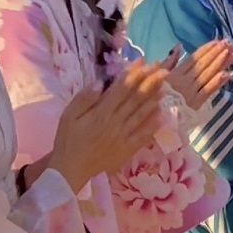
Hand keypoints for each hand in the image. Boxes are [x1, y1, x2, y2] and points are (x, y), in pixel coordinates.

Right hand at [50, 59, 166, 190]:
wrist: (71, 171)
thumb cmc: (67, 141)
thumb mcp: (68, 116)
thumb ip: (84, 98)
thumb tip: (101, 82)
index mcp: (101, 113)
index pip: (121, 89)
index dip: (134, 74)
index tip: (143, 62)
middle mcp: (116, 122)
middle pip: (136, 98)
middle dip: (150, 81)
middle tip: (162, 68)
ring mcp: (124, 136)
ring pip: (142, 114)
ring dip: (154, 98)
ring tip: (165, 86)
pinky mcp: (128, 149)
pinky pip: (144, 134)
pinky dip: (153, 123)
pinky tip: (161, 114)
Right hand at [163, 41, 232, 109]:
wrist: (156, 120)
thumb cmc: (157, 98)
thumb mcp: (158, 77)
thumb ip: (169, 62)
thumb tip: (178, 46)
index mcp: (176, 73)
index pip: (194, 58)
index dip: (207, 49)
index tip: (219, 41)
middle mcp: (184, 80)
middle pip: (204, 64)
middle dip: (218, 52)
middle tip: (231, 43)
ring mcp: (191, 92)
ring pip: (208, 75)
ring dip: (221, 63)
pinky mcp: (196, 104)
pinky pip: (208, 91)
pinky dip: (217, 82)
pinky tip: (228, 74)